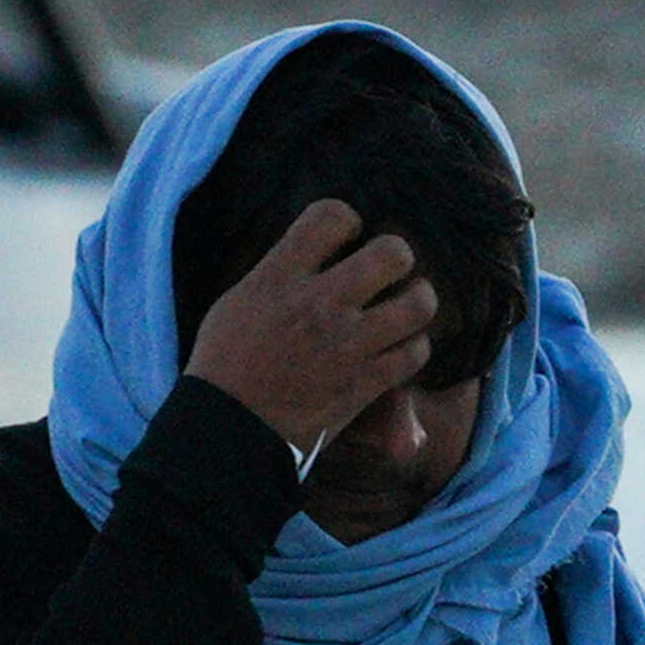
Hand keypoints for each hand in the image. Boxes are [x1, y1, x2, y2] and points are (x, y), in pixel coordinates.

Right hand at [187, 199, 439, 454]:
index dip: (347, 218)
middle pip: (391, 253)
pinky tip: (400, 348)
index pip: (331, 216)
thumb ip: (281, 272)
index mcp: (278, 277)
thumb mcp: (238, 301)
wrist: (229, 429)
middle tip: (390, 269)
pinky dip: (415, 348)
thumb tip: (318, 253)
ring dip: (419, 301)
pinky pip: (415, 353)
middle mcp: (318, 304)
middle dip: (398, 255)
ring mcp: (346, 344)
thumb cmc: (226, 364)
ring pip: (417, 304)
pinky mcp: (364, 383)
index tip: (347, 235)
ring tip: (408, 305)